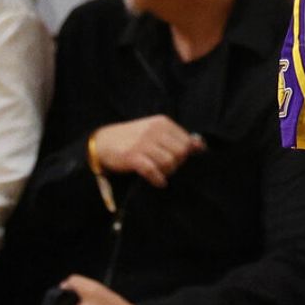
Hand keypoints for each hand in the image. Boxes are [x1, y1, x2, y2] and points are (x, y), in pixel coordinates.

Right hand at [90, 116, 204, 187]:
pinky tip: (158, 182)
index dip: (185, 154)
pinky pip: (152, 170)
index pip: (187, 141)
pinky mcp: (133, 156)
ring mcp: (143, 143)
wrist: (103, 142)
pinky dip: (157, 179)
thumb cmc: (133, 139)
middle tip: (167, 167)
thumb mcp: (156, 132)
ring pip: (169, 162)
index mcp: (162, 123)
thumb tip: (201, 146)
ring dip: (167, 172)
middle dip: (177, 164)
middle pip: (180, 152)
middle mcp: (154, 131)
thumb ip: (177, 138)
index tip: (175, 159)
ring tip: (160, 173)